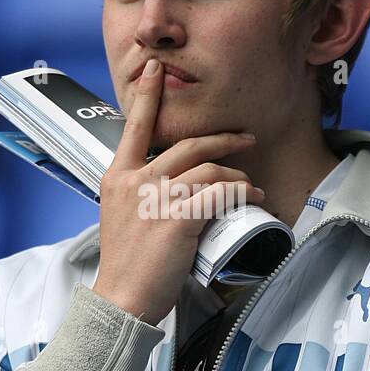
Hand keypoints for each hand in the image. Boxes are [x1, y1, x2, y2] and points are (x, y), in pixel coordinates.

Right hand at [91, 59, 264, 323]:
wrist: (120, 300)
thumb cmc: (125, 266)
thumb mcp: (120, 218)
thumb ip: (140, 194)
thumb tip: (172, 186)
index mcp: (117, 177)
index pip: (135, 127)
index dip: (149, 96)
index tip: (157, 69)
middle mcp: (136, 181)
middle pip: (188, 145)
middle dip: (223, 139)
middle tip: (244, 139)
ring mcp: (157, 199)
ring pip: (210, 169)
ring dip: (237, 175)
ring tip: (250, 185)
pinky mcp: (178, 220)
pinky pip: (221, 194)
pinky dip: (242, 193)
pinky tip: (252, 198)